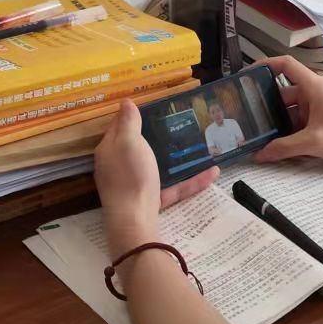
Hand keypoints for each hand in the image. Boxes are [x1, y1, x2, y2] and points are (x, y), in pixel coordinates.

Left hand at [95, 101, 218, 257]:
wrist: (134, 222)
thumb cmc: (130, 176)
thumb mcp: (129, 142)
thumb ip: (129, 122)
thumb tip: (125, 102)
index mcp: (110, 151)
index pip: (118, 128)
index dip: (132, 116)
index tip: (152, 106)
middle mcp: (119, 168)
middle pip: (137, 147)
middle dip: (156, 136)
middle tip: (178, 123)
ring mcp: (136, 185)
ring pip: (158, 167)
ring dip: (178, 159)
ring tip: (199, 146)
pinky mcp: (152, 201)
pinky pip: (173, 187)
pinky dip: (191, 181)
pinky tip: (212, 173)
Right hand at [253, 57, 322, 166]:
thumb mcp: (316, 142)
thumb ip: (285, 148)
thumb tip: (259, 153)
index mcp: (313, 87)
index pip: (284, 65)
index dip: (264, 65)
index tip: (245, 76)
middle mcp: (314, 94)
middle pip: (281, 92)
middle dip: (263, 104)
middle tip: (242, 117)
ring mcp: (318, 108)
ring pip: (289, 111)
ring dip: (276, 122)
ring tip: (253, 134)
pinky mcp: (322, 121)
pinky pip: (299, 123)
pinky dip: (288, 132)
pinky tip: (274, 145)